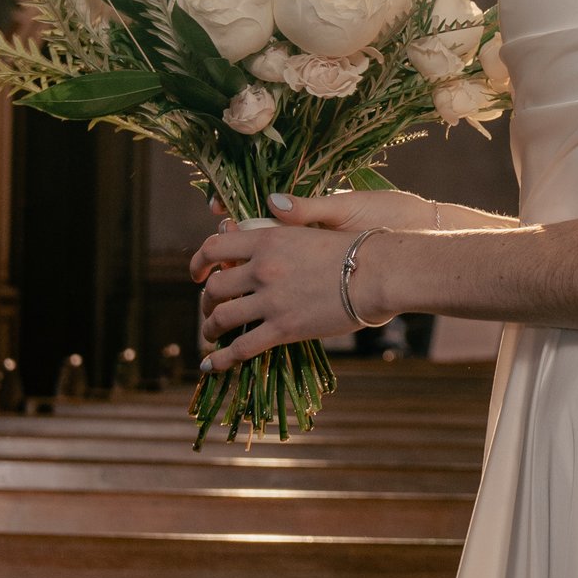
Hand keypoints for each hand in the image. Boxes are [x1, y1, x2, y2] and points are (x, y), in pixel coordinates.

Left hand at [192, 191, 408, 366]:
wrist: (378, 273)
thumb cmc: (354, 248)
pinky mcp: (283, 329)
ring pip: (221, 317)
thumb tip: (264, 211)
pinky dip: (220, 358)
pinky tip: (211, 365)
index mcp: (267, 239)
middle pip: (214, 286)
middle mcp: (262, 268)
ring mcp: (271, 300)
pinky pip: (241, 347)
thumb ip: (282, 226)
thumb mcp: (312, 227)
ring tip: (211, 335)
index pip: (215, 247)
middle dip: (206, 299)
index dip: (199, 262)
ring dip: (210, 327)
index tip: (198, 273)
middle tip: (210, 307)